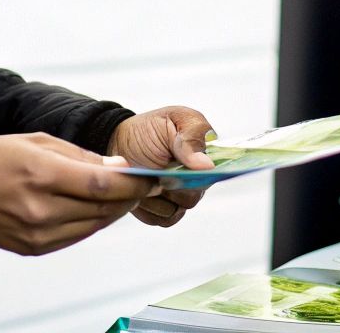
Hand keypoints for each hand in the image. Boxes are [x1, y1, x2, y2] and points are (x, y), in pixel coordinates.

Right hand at [0, 132, 156, 254]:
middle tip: (145, 184)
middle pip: (103, 208)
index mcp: (41, 175)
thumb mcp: (37, 141)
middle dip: (130, 196)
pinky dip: (92, 221)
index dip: (133, 183)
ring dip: (114, 210)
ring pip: (94, 225)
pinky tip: (95, 206)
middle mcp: (40, 209)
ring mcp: (37, 234)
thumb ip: (81, 157)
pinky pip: (77, 236)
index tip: (150, 177)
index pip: (102, 185)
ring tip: (123, 194)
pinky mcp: (35, 248)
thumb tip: (119, 168)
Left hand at [107, 105, 215, 227]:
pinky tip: (140, 190)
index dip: (204, 173)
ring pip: (178, 209)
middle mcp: (199, 180)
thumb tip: (207, 165)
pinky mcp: (165, 213)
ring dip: (157, 194)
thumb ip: (191, 136)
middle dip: (173, 183)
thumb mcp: (173, 120)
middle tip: (157, 169)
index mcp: (207, 155)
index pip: (220, 172)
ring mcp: (182, 198)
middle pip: (195, 194)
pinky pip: (163, 219)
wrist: (119, 143)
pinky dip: (149, 207)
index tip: (183, 168)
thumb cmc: (150, 129)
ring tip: (145, 175)